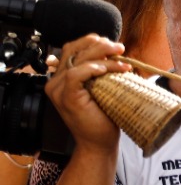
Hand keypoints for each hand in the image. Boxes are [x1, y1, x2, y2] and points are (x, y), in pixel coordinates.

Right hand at [45, 35, 130, 152]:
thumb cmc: (103, 117)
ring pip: (77, 60)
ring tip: (122, 60)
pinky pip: (74, 75)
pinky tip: (105, 69)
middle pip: (73, 50)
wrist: (99, 142)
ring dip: (103, 56)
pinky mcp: (66, 97)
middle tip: (120, 48)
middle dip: (99, 45)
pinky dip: (91, 69)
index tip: (112, 45)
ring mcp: (58, 89)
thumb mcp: (103, 87)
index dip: (91, 42)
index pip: (71, 48)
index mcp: (62, 77)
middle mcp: (56, 81)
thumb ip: (101, 70)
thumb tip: (114, 51)